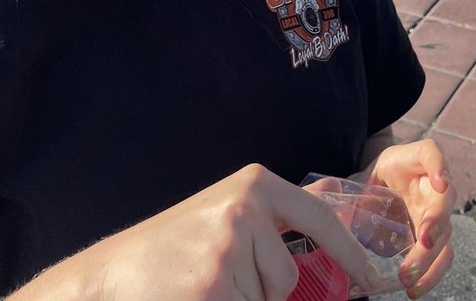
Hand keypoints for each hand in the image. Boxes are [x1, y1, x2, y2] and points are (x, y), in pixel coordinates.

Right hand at [7, 164, 378, 300]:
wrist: (109, 279)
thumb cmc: (168, 253)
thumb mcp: (221, 221)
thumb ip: (267, 232)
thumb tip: (325, 265)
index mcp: (251, 185)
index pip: (317, 216)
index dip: (347, 252)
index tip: (367, 278)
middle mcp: (244, 212)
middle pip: (287, 275)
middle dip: (263, 291)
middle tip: (212, 278)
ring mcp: (227, 252)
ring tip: (198, 287)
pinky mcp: (213, 291)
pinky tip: (193, 298)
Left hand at [359, 139, 454, 298]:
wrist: (380, 190)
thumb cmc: (375, 178)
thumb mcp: (365, 174)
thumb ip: (352, 189)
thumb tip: (336, 216)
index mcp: (416, 160)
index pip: (431, 153)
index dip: (439, 165)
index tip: (439, 183)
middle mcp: (434, 185)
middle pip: (443, 201)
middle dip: (436, 223)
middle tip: (423, 242)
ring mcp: (436, 212)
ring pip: (446, 234)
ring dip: (431, 258)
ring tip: (409, 279)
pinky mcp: (433, 237)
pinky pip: (440, 257)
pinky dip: (430, 275)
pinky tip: (415, 289)